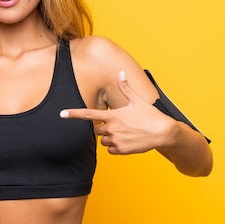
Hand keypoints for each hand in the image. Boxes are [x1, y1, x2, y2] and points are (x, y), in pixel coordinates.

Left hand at [60, 71, 175, 154]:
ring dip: (109, 138)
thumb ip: (125, 87)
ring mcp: (116, 140)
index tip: (62, 114)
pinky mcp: (121, 150)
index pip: (88, 115)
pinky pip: (111, 150)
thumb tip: (121, 73)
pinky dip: (115, 147)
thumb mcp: (137, 100)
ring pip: (103, 141)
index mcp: (112, 116)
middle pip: (96, 130)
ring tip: (125, 132)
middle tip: (118, 124)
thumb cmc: (150, 115)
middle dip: (103, 128)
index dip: (74, 114)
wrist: (163, 132)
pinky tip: (127, 140)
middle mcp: (111, 129)